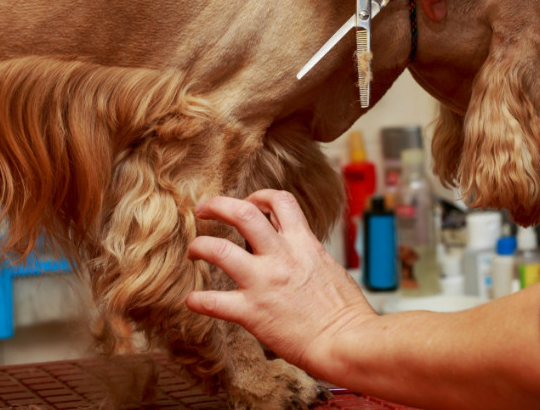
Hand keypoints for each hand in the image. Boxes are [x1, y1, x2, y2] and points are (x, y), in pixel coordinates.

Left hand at [185, 190, 375, 376]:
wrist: (347, 342)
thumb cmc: (347, 313)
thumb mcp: (330, 268)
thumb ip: (308, 255)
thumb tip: (299, 252)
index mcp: (304, 244)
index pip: (280, 202)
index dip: (260, 196)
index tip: (249, 203)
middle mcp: (281, 257)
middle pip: (243, 214)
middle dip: (218, 206)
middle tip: (204, 209)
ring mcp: (264, 283)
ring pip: (220, 250)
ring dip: (200, 246)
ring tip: (194, 250)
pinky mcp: (252, 312)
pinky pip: (213, 302)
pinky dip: (198, 300)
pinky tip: (192, 301)